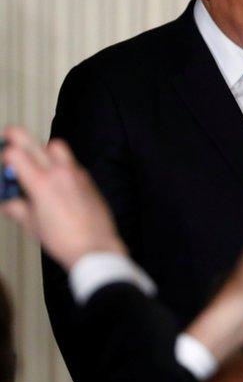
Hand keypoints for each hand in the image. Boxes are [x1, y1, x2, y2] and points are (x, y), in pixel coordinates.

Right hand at [0, 126, 125, 268]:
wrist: (95, 246)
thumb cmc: (62, 239)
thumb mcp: (32, 224)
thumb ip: (17, 209)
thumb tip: (8, 203)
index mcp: (41, 183)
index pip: (16, 154)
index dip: (4, 154)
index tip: (2, 159)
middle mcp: (59, 173)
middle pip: (35, 142)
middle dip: (18, 136)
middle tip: (9, 134)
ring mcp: (76, 174)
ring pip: (58, 147)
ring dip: (43, 149)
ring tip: (36, 163)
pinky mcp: (88, 179)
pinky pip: (71, 163)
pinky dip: (60, 164)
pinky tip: (55, 180)